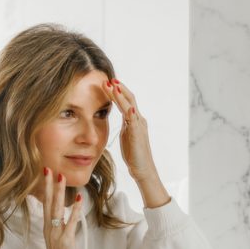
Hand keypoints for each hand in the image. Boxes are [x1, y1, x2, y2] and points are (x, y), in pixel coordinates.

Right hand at [37, 168, 83, 248]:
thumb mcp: (60, 244)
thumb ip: (62, 231)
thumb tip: (67, 221)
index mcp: (48, 229)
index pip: (46, 204)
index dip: (46, 189)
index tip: (46, 175)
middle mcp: (50, 229)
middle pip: (48, 202)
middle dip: (48, 185)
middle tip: (48, 168)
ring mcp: (57, 234)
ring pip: (57, 208)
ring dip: (59, 192)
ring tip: (61, 177)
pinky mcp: (66, 241)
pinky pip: (70, 222)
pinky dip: (75, 210)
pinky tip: (80, 199)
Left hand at [106, 78, 169, 207]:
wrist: (143, 170)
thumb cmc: (134, 157)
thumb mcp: (126, 138)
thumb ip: (124, 127)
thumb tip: (120, 121)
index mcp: (134, 121)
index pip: (125, 102)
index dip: (116, 92)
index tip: (106, 84)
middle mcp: (139, 120)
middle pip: (129, 98)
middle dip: (119, 88)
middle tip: (107, 78)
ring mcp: (139, 125)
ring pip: (130, 104)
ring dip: (120, 94)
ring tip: (111, 84)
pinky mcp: (138, 132)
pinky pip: (131, 116)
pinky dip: (126, 106)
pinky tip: (120, 99)